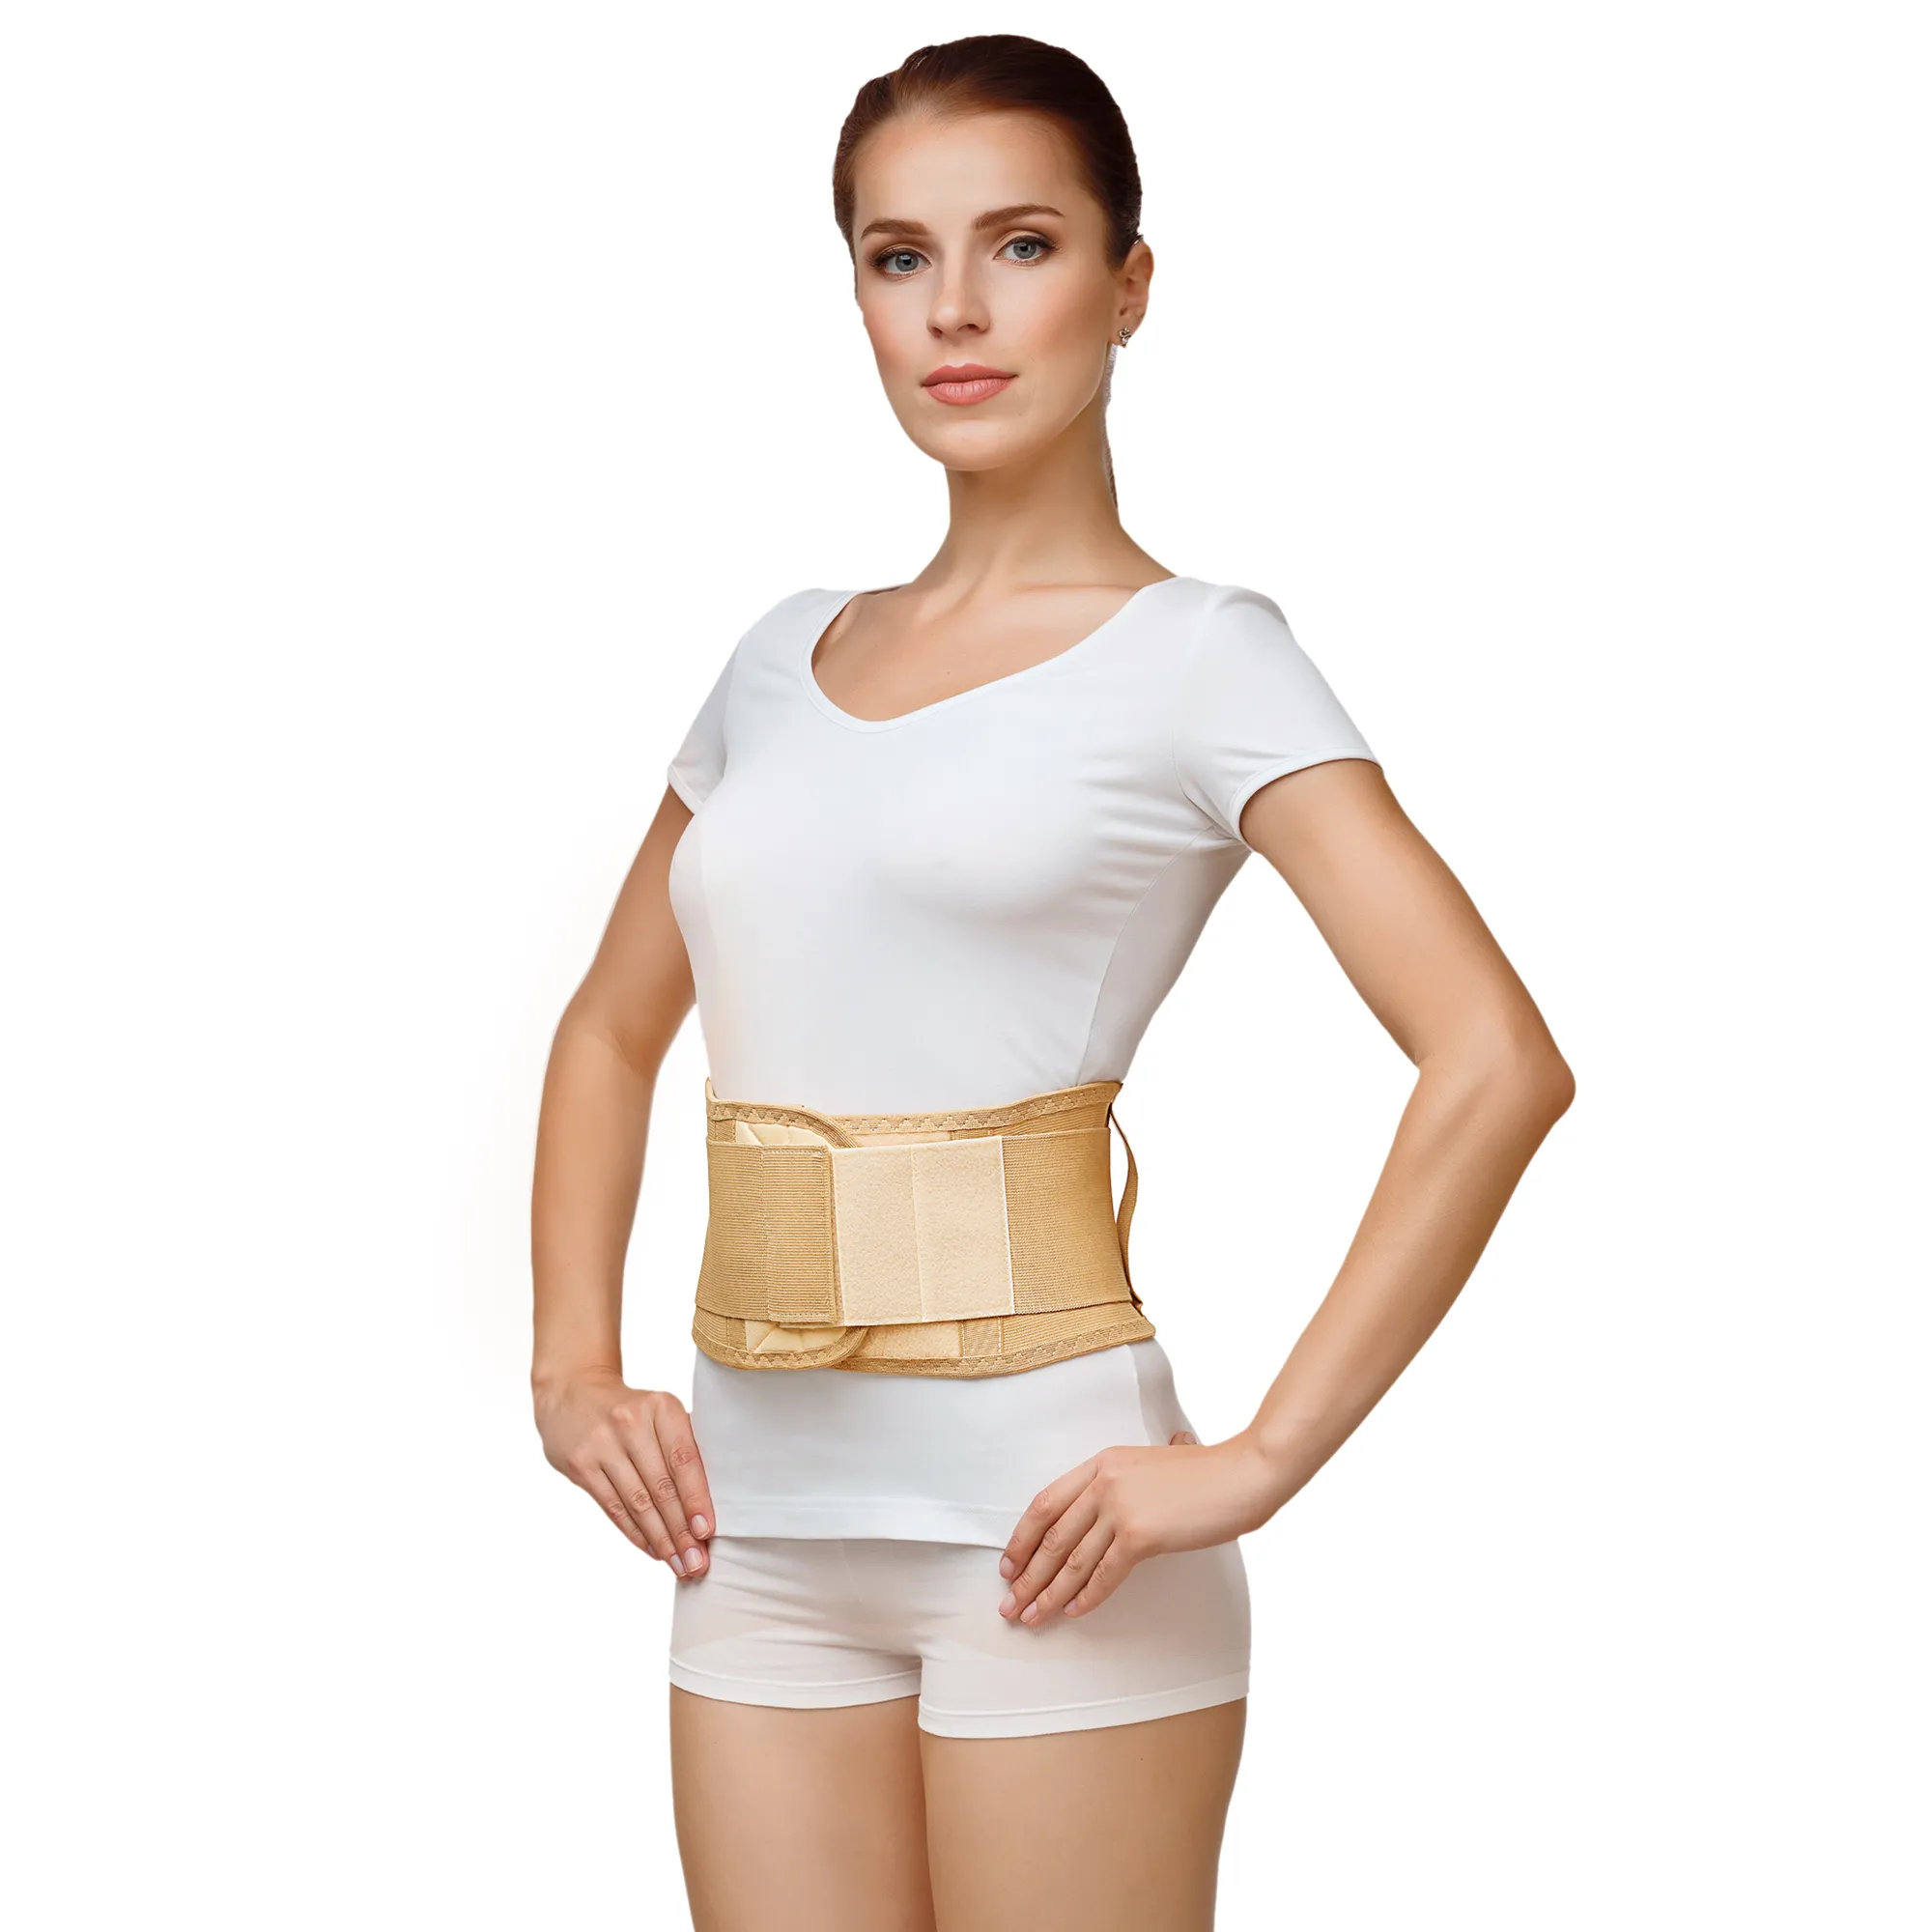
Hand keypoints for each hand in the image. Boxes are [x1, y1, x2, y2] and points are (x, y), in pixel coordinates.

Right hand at [535, 1372, 714, 1576]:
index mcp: (661, 1407)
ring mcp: (601, 1445)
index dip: (696, 1498)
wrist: (572, 1393)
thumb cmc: (631, 1410)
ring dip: (661, 1539)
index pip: (683, 1460)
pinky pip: (613, 1508)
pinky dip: (635, 1533)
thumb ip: (684, 1445)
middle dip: (682, 1531)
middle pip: (662, 1487)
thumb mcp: (659, 1412)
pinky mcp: (580, 1465)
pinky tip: (653, 1550)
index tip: (707, 1532)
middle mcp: (631, 1423)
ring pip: (638, 1503)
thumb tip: (715, 1498)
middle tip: (697, 1563)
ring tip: (679, 1564)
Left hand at [996, 1427, 1276, 1624]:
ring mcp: (1120, 1507)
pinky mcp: (1141, 1534)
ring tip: (1031, 1618)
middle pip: (1051, 1537)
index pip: (1045, 1504)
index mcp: (1100, 1462)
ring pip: (1072, 1560)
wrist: (1241, 1475)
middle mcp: (1103, 1482)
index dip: (1021, 1539)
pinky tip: (1072, 1613)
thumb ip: (1124, 1479)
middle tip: (1009, 1605)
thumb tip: (1108, 1501)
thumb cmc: (1204, 1473)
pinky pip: (1105, 1574)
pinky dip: (1086, 1597)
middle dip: (1027, 1577)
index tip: (1008, 1566)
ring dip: (1048, 1595)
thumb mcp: (1151, 1464)